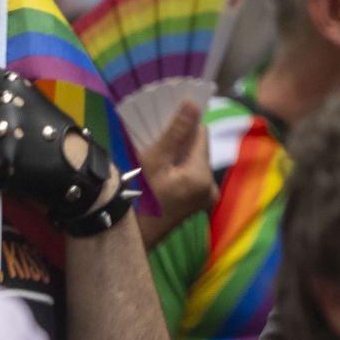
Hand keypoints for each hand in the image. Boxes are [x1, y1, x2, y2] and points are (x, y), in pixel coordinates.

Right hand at [138, 101, 215, 248]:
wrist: (129, 234)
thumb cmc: (136, 196)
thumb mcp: (153, 161)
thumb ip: (177, 133)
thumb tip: (194, 104)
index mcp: (203, 176)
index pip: (201, 135)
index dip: (184, 128)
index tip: (164, 128)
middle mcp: (211, 187)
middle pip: (199, 149)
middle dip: (181, 145)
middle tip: (156, 146)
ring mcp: (205, 198)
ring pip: (195, 162)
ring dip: (179, 158)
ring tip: (157, 162)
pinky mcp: (198, 204)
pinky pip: (192, 177)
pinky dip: (179, 171)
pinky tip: (162, 175)